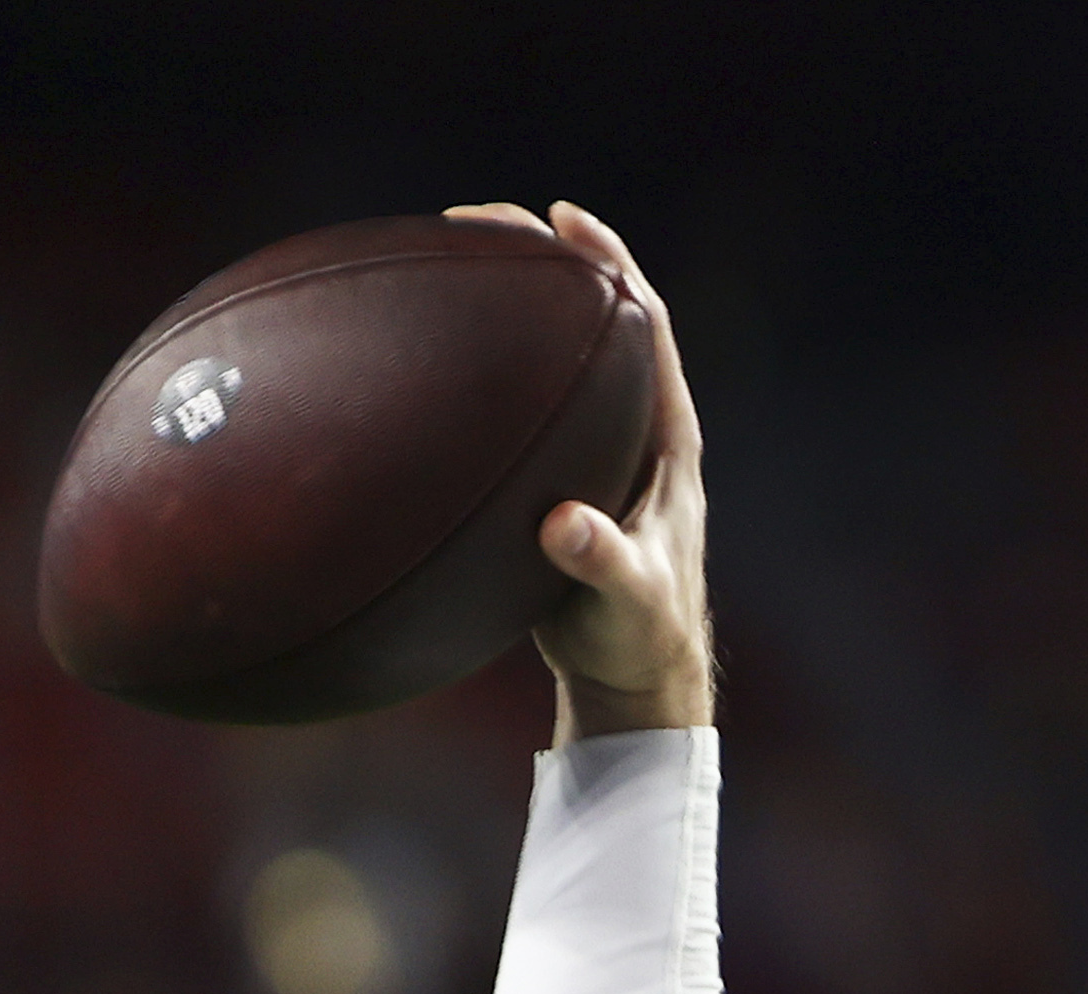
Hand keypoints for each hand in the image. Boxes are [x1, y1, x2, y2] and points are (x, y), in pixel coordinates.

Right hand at [444, 202, 712, 742]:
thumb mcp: (628, 603)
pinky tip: (420, 354)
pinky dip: (478, 369)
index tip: (564, 221)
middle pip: (596, 320)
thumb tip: (563, 526)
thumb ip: (602, 562)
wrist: (632, 678)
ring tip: (445, 260)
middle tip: (481, 220)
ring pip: (554, 355)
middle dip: (545, 262)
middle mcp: (636, 430)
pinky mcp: (560, 476)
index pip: (647, 324)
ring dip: (508, 306)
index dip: (610, 265)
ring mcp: (597, 450)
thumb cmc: (639, 640)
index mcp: (667, 439)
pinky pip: (518, 401)